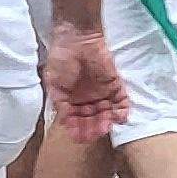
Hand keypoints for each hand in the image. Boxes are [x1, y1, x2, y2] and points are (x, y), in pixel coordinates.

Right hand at [41, 25, 129, 142]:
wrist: (76, 40)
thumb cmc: (61, 61)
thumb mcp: (54, 84)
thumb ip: (60, 103)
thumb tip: (65, 121)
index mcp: (71, 101)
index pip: (76, 120)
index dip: (77, 129)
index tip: (79, 137)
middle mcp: (87, 100)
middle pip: (92, 119)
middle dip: (93, 128)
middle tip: (94, 134)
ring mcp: (102, 93)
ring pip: (106, 113)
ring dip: (107, 122)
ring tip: (105, 127)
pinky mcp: (115, 85)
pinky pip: (121, 101)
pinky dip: (122, 111)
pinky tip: (120, 118)